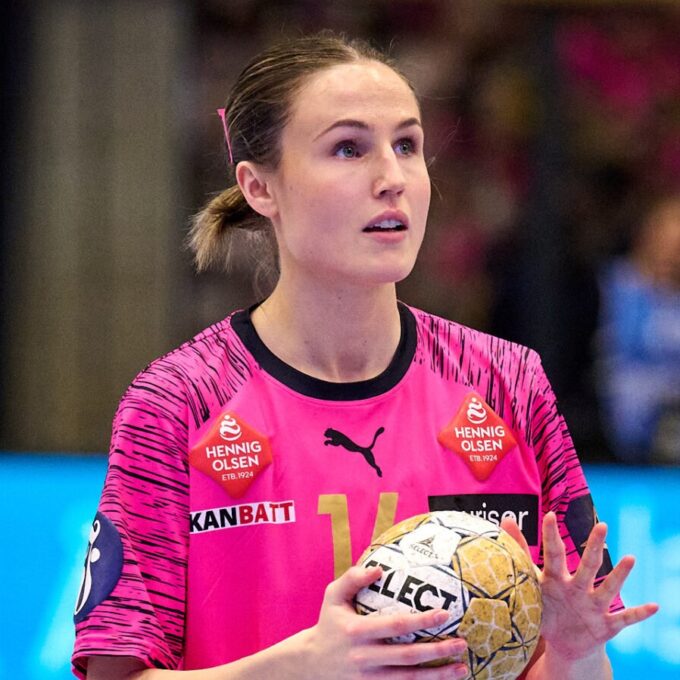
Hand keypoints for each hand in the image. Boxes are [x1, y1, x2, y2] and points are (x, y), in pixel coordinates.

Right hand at [302, 565, 468, 678]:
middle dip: (437, 651)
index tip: (444, 614)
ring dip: (438, 675)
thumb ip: (352, 578)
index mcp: (356, 631)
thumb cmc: (328, 623)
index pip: (395, 626)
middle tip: (462, 643)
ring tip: (462, 668)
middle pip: (408, 657)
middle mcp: (364, 657)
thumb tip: (379, 569)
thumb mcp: (332, 596)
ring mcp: (368, 679)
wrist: (310, 664)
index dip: (421, 621)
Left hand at [502, 511, 658, 661]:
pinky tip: (654, 605)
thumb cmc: (546, 606)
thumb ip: (520, 552)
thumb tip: (505, 520)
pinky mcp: (606, 625)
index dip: (550, 536)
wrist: (563, 643)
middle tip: (601, 525)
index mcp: (556, 579)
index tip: (550, 515)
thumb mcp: (531, 582)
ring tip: (631, 558)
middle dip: (594, 546)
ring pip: (608, 588)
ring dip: (619, 574)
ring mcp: (593, 606)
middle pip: (586, 565)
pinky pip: (625, 619)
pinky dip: (639, 613)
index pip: (553, 553)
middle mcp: (577, 588)